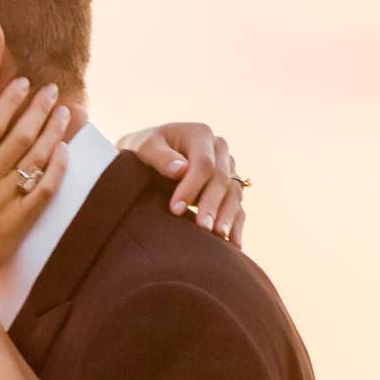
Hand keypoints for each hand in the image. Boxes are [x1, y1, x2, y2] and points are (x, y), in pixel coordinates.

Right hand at [0, 77, 71, 282]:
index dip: (9, 102)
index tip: (23, 84)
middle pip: (20, 137)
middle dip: (38, 110)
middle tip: (52, 90)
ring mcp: (6, 200)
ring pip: (36, 159)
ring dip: (53, 133)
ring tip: (65, 112)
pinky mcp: (20, 221)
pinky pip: (45, 190)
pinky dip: (57, 169)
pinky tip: (65, 151)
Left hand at [119, 122, 247, 245]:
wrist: (147, 156)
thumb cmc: (142, 150)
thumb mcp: (144, 148)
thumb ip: (160, 156)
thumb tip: (180, 170)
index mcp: (200, 134)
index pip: (203, 163)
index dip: (191, 187)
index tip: (175, 209)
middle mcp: (219, 149)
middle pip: (221, 179)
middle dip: (211, 205)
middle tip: (201, 228)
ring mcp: (227, 167)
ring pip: (233, 192)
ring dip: (227, 216)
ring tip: (219, 237)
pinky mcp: (228, 186)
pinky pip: (237, 205)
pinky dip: (237, 224)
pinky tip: (234, 244)